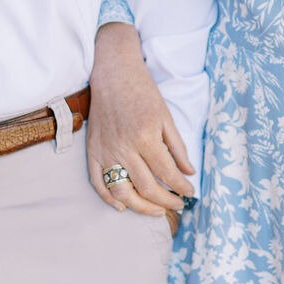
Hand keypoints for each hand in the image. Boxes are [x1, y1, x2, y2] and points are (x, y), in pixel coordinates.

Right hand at [87, 21, 194, 217]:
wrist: (114, 73)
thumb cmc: (143, 91)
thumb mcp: (166, 116)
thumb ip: (178, 147)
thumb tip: (189, 172)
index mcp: (146, 137)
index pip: (167, 174)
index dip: (182, 188)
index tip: (190, 193)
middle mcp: (125, 148)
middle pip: (147, 188)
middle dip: (166, 202)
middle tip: (178, 205)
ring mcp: (106, 151)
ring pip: (122, 192)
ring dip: (141, 207)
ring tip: (157, 211)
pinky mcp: (92, 151)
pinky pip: (97, 182)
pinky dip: (109, 199)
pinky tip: (123, 207)